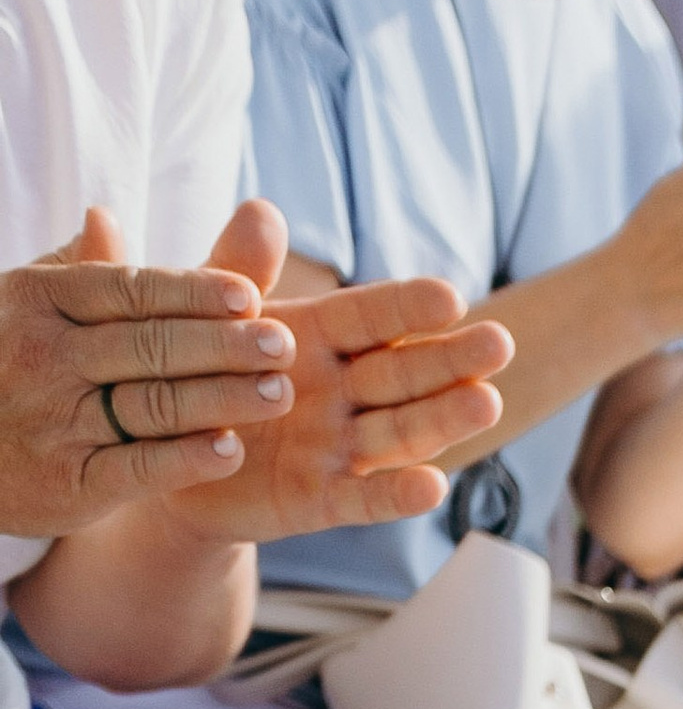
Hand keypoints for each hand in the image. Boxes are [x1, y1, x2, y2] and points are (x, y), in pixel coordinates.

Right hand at [0, 209, 301, 538]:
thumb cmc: (13, 363)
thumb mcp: (35, 307)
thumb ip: (82, 269)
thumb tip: (106, 215)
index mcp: (42, 300)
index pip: (130, 291)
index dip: (193, 292)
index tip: (248, 295)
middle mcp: (47, 356)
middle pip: (150, 345)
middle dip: (223, 345)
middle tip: (282, 344)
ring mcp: (56, 421)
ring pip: (151, 404)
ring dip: (221, 398)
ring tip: (278, 391)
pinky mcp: (69, 483)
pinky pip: (137, 468)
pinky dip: (185, 459)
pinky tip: (230, 450)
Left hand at [153, 205, 511, 552]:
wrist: (155, 455)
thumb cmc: (186, 372)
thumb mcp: (203, 317)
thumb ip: (235, 272)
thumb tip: (262, 208)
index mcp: (314, 337)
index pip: (369, 318)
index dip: (407, 308)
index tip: (451, 296)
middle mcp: (339, 392)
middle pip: (403, 373)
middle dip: (452, 360)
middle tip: (501, 342)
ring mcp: (336, 447)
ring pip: (398, 432)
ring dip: (445, 420)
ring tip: (488, 403)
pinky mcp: (320, 500)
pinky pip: (362, 499)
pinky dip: (396, 495)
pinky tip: (433, 486)